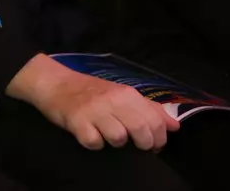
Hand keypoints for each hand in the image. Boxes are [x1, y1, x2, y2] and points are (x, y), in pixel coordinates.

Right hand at [6, 54, 177, 150]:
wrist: (54, 83)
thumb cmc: (90, 91)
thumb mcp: (121, 94)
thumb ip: (149, 108)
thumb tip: (175, 126)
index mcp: (127, 94)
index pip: (155, 121)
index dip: (159, 139)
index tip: (152, 145)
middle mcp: (113, 100)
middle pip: (141, 130)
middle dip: (142, 145)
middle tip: (135, 146)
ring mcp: (94, 110)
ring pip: (119, 138)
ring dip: (117, 143)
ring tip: (109, 137)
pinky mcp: (76, 121)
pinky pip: (93, 142)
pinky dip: (94, 144)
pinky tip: (91, 136)